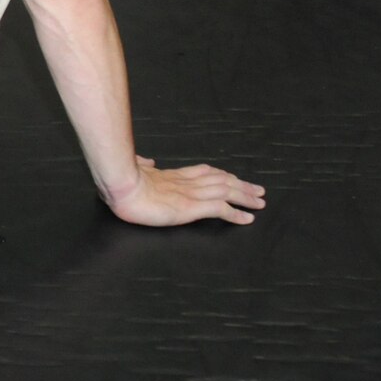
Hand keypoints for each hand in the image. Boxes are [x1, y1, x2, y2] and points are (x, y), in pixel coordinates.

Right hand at [106, 156, 265, 226]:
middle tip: (259, 190)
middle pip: (221, 180)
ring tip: (260, 203)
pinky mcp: (192, 208)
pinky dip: (236, 214)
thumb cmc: (120, 180)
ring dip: (246, 197)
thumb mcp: (132, 168)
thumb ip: (142, 165)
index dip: (221, 175)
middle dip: (242, 185)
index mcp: (171, 175)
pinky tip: (248, 218)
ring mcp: (190, 194)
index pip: (203, 172)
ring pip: (226, 192)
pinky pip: (221, 209)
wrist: (121, 187)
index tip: (233, 177)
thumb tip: (147, 161)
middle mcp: (186, 183)